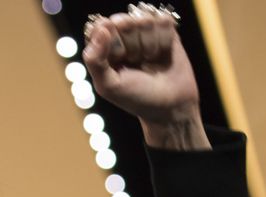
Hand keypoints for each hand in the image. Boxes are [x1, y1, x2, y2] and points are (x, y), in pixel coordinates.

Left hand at [82, 4, 210, 148]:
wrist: (170, 106)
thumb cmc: (135, 98)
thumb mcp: (108, 85)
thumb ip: (95, 60)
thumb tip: (101, 28)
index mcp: (103, 48)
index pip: (101, 26)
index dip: (110, 37)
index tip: (118, 56)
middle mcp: (122, 36)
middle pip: (123, 21)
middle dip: (131, 44)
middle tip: (135, 63)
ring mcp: (144, 32)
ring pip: (144, 20)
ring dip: (149, 44)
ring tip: (149, 60)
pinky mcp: (165, 30)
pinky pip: (163, 21)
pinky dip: (164, 40)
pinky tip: (162, 54)